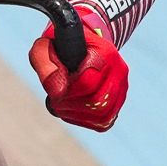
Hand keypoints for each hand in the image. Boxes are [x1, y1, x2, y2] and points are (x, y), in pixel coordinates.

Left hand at [28, 4, 127, 130]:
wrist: (80, 44)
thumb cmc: (60, 45)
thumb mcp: (45, 47)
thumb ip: (45, 64)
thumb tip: (57, 93)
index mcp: (105, 52)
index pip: (88, 82)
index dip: (67, 92)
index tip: (52, 93)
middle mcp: (119, 69)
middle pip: (97, 102)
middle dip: (71, 106)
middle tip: (55, 102)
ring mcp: (121, 86)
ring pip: (103, 115)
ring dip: (77, 115)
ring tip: (62, 106)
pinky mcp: (118, 99)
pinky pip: (105, 121)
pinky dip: (86, 120)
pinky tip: (73, 111)